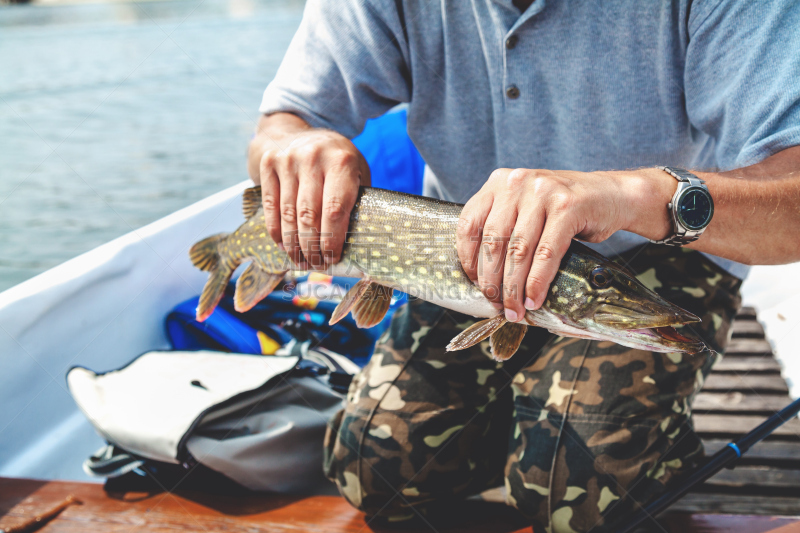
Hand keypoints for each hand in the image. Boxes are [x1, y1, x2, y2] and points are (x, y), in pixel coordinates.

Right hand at [253, 121, 369, 268]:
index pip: (335, 209)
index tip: (332, 258)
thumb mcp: (355, 170)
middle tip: (316, 265)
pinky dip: (276, 230)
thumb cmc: (334, 160)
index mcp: (342, 161)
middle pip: (309, 215)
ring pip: (289, 213)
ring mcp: (288, 160)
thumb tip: (359, 242)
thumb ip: (356, 198)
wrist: (296, 131)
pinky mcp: (269, 165)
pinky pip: (270, 206)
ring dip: (294, 244)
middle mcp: (313, 158)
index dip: (332, 239)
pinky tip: (283, 245)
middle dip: (312, 246)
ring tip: (301, 261)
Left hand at [455, 168, 664, 321]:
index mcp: (498, 182)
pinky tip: (534, 299)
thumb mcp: (525, 208)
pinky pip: (546, 253)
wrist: (610, 194)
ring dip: (514, 288)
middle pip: (494, 242)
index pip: (469, 224)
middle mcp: (516, 183)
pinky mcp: (568, 206)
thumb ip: (503, 228)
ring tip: (514, 309)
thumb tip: (482, 277)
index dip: (469, 259)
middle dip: (492, 281)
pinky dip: (537, 282)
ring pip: (519, 251)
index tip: (474, 283)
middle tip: (495, 304)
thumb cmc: (561, 209)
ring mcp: (542, 192)